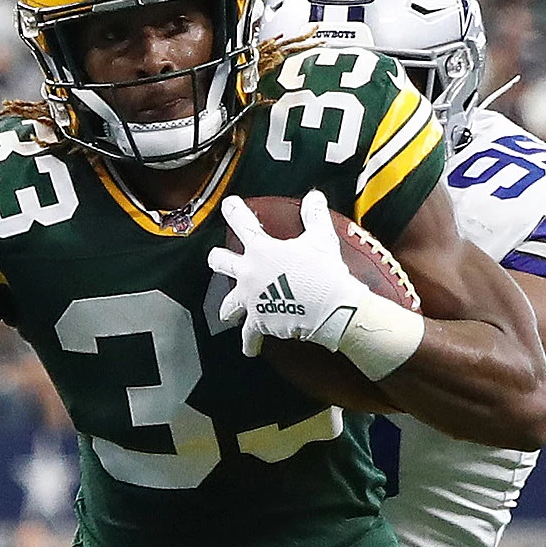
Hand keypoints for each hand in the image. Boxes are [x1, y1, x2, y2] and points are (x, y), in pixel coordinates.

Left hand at [208, 192, 371, 355]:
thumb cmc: (324, 272)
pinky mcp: (258, 322)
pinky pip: (249, 336)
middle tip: (216, 258)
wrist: (329, 306)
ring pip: (228, 304)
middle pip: (221, 263)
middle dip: (218, 259)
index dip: (234, 211)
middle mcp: (249, 273)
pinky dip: (250, 344)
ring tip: (227, 312)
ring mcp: (250, 299)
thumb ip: (314, 216)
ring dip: (228, 307)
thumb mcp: (321, 239)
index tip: (228, 205)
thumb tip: (314, 197)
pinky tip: (249, 349)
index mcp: (262, 250)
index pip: (244, 224)